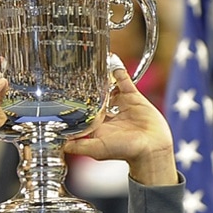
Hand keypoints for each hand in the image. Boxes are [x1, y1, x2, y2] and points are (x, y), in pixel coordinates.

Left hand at [63, 62, 176, 185]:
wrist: (151, 148)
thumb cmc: (124, 152)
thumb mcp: (96, 149)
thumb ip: (78, 145)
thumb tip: (61, 145)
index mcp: (96, 125)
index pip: (81, 109)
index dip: (74, 101)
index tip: (64, 92)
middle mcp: (107, 113)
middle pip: (93, 96)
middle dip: (86, 86)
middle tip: (76, 73)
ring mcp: (119, 104)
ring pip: (107, 86)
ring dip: (100, 77)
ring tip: (91, 64)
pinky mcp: (132, 97)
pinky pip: (123, 80)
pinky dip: (117, 70)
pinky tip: (111, 60)